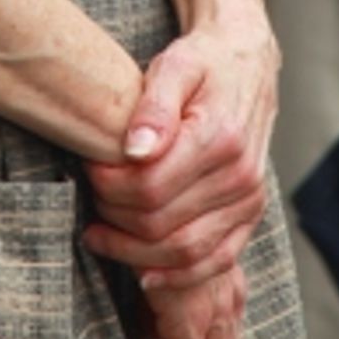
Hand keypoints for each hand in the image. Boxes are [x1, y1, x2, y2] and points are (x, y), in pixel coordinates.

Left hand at [82, 23, 275, 289]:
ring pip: (185, 253)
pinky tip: (141, 272)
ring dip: (134, 253)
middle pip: (161, 224)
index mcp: (220, 138)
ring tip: (99, 233)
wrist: (246, 63)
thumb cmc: (203, 62)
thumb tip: (134, 151)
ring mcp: (250, 201)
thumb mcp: (174, 65)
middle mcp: (241, 176)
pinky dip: (176, 276)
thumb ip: (153, 107)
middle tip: (89, 195)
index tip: (87, 168)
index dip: (108, 187)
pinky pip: (214, 262)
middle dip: (114, 217)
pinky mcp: (250, 215)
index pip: (150, 187)